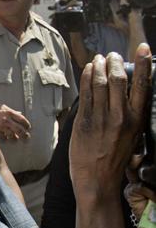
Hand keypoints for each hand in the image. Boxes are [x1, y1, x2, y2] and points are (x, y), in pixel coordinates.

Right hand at [0, 101, 30, 139]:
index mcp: (9, 112)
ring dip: (15, 138)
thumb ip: (12, 111)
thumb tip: (19, 114)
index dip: (26, 124)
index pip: (22, 120)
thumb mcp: (2, 107)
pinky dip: (6, 138)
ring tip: (16, 139)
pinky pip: (4, 138)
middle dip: (25, 135)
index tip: (28, 127)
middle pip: (19, 130)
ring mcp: (1, 127)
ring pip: (12, 136)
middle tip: (27, 137)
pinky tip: (7, 138)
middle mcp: (6, 120)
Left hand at [69, 45, 151, 199]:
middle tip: (112, 55)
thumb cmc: (114, 159)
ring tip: (98, 59)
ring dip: (98, 66)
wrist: (97, 180)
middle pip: (118, 79)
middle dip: (114, 62)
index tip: (143, 48)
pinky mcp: (83, 121)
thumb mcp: (131, 136)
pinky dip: (85, 77)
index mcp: (136, 121)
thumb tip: (124, 91)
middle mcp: (120, 117)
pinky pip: (84, 93)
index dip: (143, 64)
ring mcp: (100, 118)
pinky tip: (87, 69)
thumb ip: (129, 114)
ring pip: (99, 82)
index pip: (142, 86)